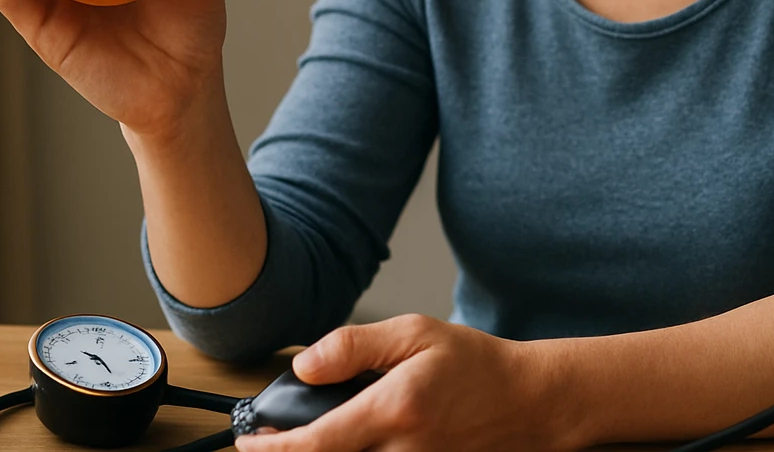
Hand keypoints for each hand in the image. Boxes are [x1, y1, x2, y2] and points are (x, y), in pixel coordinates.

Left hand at [235, 315, 575, 451]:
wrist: (525, 402)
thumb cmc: (472, 365)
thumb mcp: (414, 333)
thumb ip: (354, 347)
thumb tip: (305, 364)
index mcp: (394, 411)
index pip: (316, 445)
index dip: (273, 450)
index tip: (249, 443)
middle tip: (269, 440)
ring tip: (304, 439)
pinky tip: (345, 442)